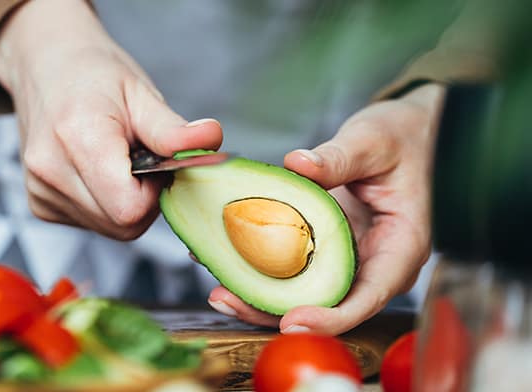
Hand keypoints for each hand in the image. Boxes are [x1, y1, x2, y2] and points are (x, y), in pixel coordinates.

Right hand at [0, 0, 221, 239]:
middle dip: (144, 199)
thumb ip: (173, 129)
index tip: (156, 163)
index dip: (155, 193)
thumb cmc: (94, 76)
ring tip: (117, 161)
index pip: (130, 208)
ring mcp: (39, 191)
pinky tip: (98, 171)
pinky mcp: (38, 204)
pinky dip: (105, 204)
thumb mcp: (139, 93)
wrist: (45, 67)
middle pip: (122, 223)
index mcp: (78, 138)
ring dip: (125, 202)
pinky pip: (90, 222)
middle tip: (141, 160)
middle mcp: (50, 171)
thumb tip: (211, 139)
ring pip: (108, 227)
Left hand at [208, 83, 444, 333]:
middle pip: (330, 304)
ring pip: (308, 292)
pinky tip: (229, 262)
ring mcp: (351, 257)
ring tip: (220, 291)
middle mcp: (376, 262)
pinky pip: (299, 268)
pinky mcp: (330, 246)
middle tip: (229, 300)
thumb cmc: (404, 137)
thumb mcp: (374, 140)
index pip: (369, 297)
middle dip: (278, 312)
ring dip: (264, 296)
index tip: (291, 321)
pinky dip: (265, 269)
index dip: (331, 317)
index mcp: (401, 245)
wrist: (408, 134)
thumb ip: (340, 156)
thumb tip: (297, 164)